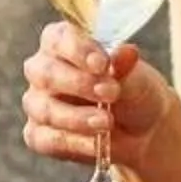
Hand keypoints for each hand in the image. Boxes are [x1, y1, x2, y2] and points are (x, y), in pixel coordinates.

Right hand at [19, 23, 177, 177]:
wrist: (142, 132)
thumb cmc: (133, 92)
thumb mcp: (137, 77)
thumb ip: (126, 66)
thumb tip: (126, 52)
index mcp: (62, 43)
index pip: (58, 38)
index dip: (78, 50)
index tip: (102, 64)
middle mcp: (43, 70)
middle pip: (45, 73)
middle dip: (79, 84)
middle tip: (111, 93)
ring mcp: (38, 103)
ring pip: (45, 109)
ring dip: (77, 117)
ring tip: (107, 121)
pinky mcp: (39, 135)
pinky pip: (46, 140)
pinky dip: (74, 143)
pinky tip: (96, 143)